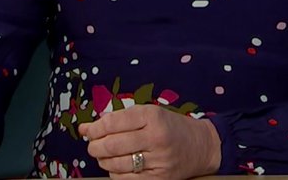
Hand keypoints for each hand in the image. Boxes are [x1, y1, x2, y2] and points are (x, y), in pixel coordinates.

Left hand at [79, 105, 220, 178]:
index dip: (94, 128)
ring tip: (103, 156)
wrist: (202, 146)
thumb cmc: (171, 127)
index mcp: (152, 116)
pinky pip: (127, 179)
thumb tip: (86, 128)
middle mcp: (156, 138)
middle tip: (92, 146)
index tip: (87, 130)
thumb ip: (119, 119)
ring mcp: (159, 160)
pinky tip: (116, 167)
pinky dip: (115, 174)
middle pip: (112, 145)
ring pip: (117, 164)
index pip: (113, 122)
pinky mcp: (159, 178)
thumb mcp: (149, 113)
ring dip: (103, 161)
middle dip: (95, 146)